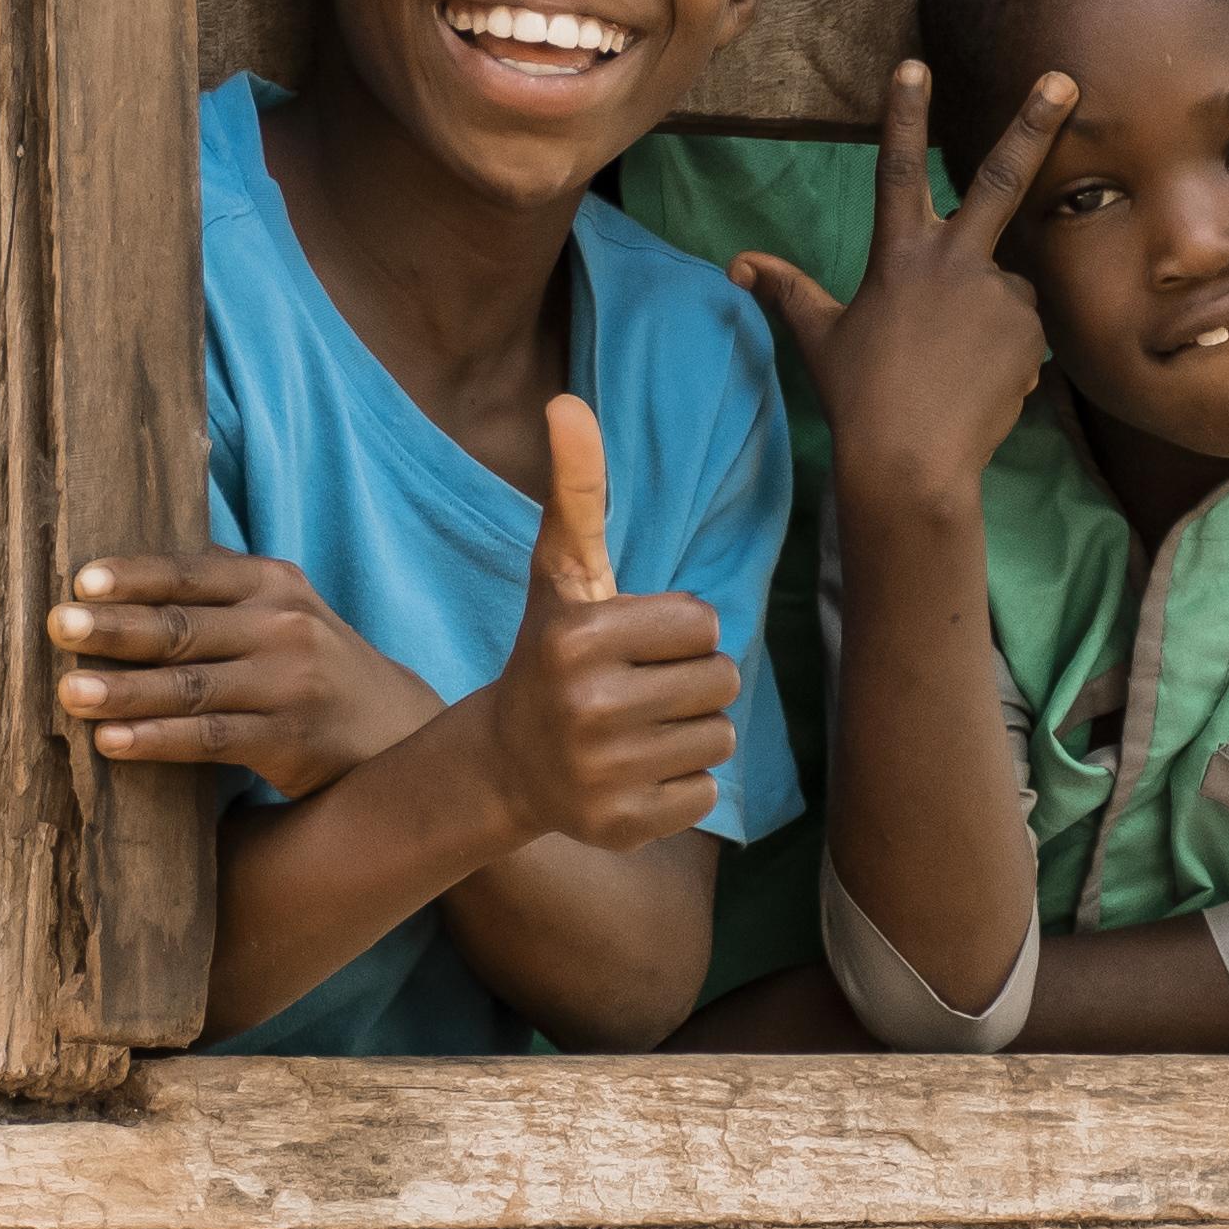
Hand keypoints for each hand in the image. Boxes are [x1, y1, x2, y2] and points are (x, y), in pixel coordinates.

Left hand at [53, 549, 444, 797]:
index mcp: (273, 583)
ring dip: (124, 690)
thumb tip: (122, 569)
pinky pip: (211, 739)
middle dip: (115, 628)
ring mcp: (290, 684)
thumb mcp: (282, 609)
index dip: (135, 575)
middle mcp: (284, 625)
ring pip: (191, 685)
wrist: (393, 725)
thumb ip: (218, 588)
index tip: (80, 580)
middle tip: (57, 627)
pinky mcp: (290, 741)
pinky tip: (111, 743)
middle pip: (184, 625)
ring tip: (68, 693)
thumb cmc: (310, 662)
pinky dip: (158, 740)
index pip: (192, 572)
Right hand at [477, 395, 743, 850]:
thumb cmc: (552, 654)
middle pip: (721, 682)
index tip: (632, 646)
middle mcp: (587, 708)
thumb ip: (577, 488)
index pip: (705, 625)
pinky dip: (681, 786)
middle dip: (690, 683)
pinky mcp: (621, 826)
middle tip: (636, 692)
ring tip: (636, 731)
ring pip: (719, 738)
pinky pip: (706, 793)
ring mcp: (602, 773)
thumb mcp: (563, 573)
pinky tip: (633, 775)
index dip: (679, 633)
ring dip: (690, 733)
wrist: (506, 762)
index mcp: (579, 639)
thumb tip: (567, 401)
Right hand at [732, 59, 1073, 510]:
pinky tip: (980, 384)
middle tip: (1065, 79)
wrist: (913, 462)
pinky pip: (1023, 329)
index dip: (905, 114)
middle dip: (1035, 123)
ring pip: (1005, 284)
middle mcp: (955, 260)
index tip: (915, 63)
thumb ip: (787, 290)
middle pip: (1000, 177)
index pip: (896, 168)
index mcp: (899, 255)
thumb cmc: (859, 397)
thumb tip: (738, 263)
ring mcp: (999, 293)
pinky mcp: (1032, 330)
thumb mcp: (818, 339)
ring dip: (990, 313)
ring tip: (956, 368)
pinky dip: (1008, 350)